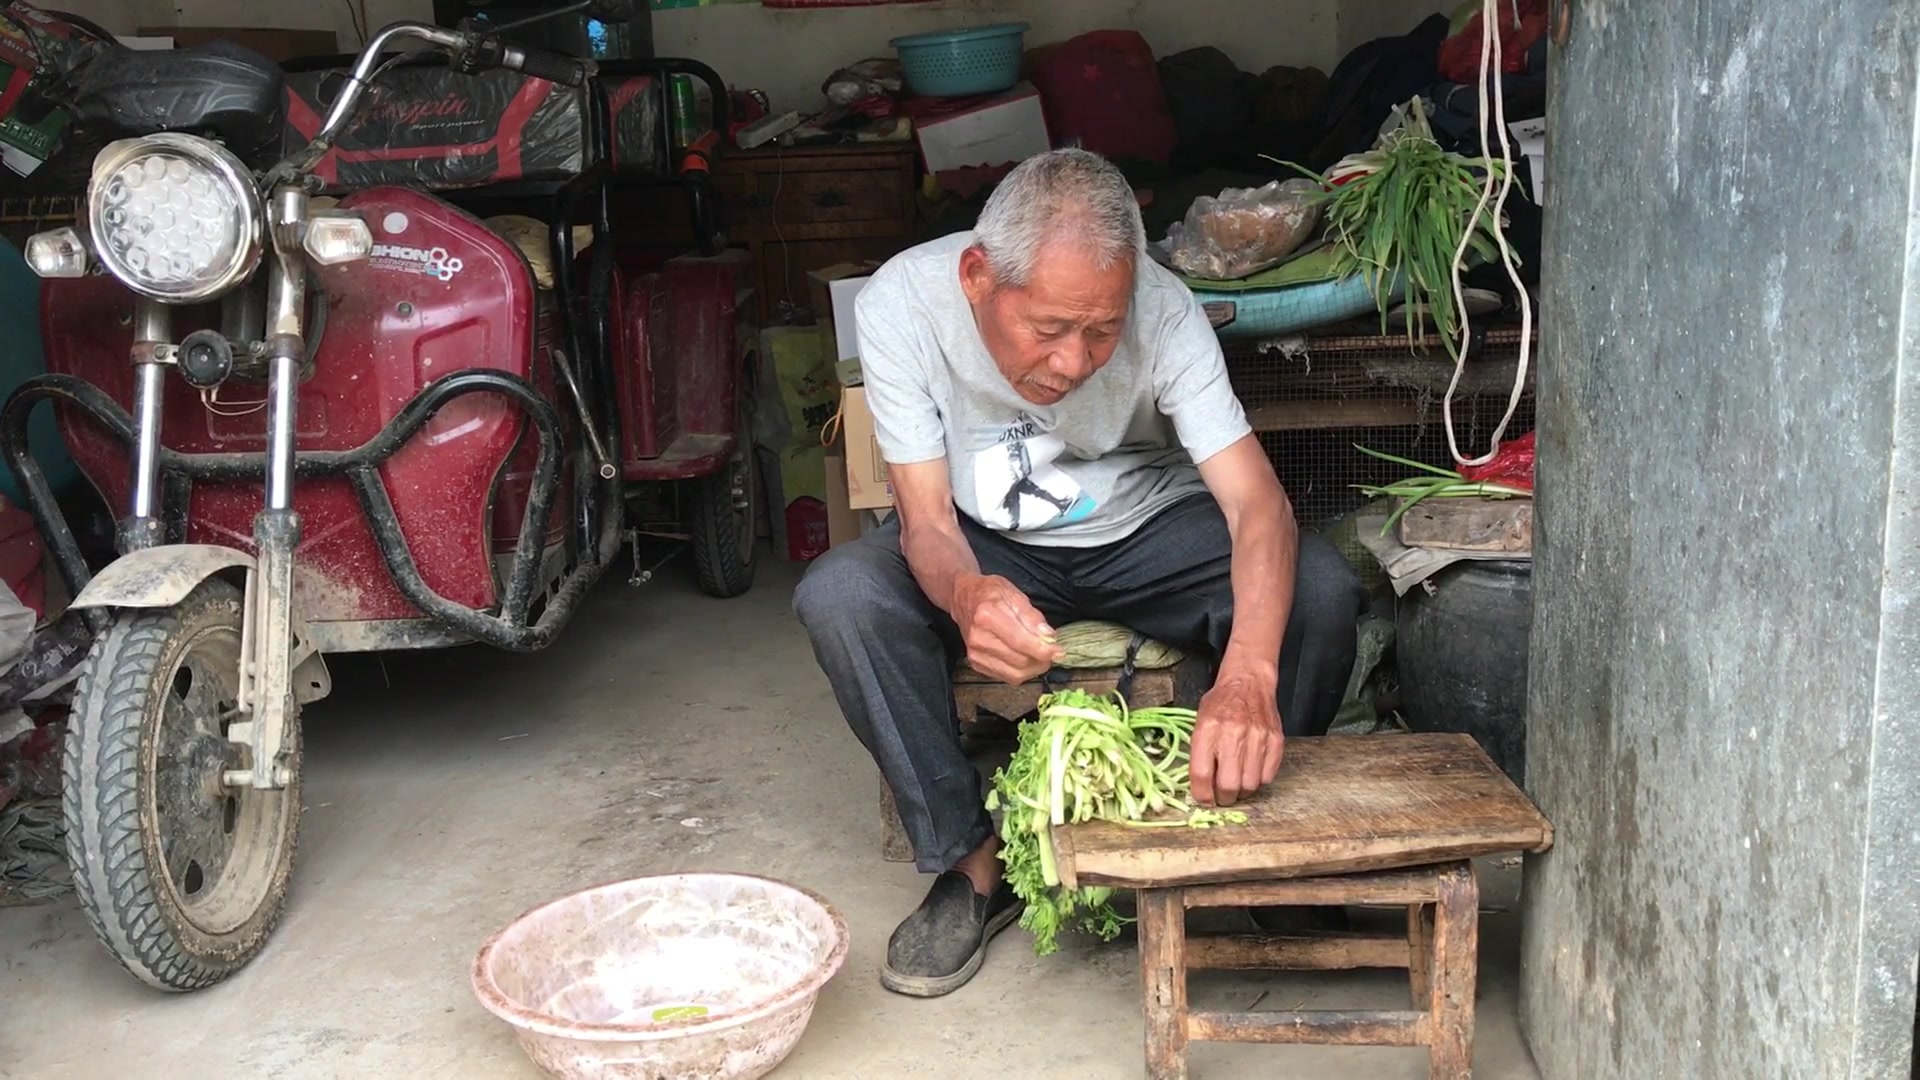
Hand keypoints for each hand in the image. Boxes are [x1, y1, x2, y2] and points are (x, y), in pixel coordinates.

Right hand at [951, 574, 1062, 685]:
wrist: (962, 598)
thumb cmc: (989, 592)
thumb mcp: (1013, 593)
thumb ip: (1032, 616)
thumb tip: (1049, 636)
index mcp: (987, 615)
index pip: (1020, 641)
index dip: (1043, 650)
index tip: (1059, 651)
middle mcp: (978, 638)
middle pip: (1019, 661)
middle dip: (1041, 660)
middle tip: (1051, 651)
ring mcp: (975, 653)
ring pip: (1015, 674)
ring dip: (1033, 668)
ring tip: (1040, 655)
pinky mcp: (976, 664)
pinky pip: (1006, 677)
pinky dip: (1021, 671)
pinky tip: (1025, 658)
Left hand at [1189, 671, 1283, 806]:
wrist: (1249, 682)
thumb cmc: (1220, 703)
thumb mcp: (1199, 722)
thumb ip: (1198, 753)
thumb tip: (1199, 787)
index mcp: (1208, 729)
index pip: (1202, 774)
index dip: (1202, 794)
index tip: (1204, 799)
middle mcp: (1233, 733)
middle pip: (1228, 785)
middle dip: (1223, 798)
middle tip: (1221, 796)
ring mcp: (1258, 737)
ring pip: (1250, 785)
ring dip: (1242, 792)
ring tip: (1236, 784)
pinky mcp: (1276, 741)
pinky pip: (1267, 777)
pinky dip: (1258, 780)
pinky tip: (1251, 771)